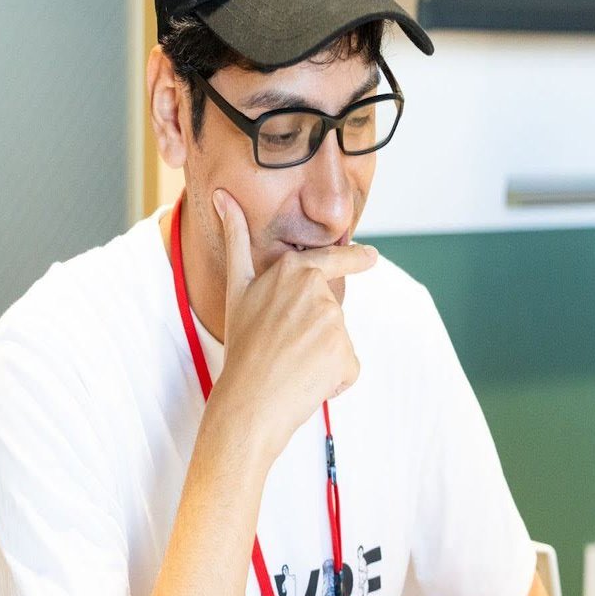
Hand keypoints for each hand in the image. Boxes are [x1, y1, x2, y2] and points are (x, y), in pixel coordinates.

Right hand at [210, 189, 376, 461]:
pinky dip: (334, 379)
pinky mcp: (346, 353)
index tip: (371, 257)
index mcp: (294, 271)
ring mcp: (334, 323)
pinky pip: (348, 367)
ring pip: (339, 340)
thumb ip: (236, 239)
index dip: (355, 258)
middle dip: (315, 332)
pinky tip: (308, 382)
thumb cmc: (241, 345)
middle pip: (332, 310)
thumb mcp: (237, 288)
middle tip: (284, 348)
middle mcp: (317, 291)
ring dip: (322, 356)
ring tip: (292, 365)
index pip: (335, 260)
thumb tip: (223, 195)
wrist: (248, 400)